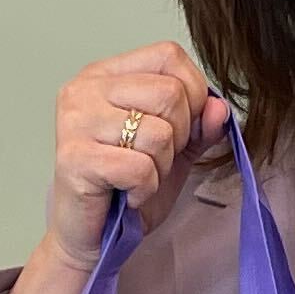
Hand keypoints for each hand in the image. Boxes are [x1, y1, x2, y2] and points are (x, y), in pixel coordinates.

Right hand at [41, 44, 230, 270]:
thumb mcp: (175, 149)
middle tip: (153, 161)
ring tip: (137, 179)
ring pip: (158, 133)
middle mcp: (85, 89)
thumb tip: (219, 107)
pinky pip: (140, 168)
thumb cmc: (126, 188)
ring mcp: (75, 122)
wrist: (93, 238)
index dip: (192, 93)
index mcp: (106, 75)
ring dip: (161, 167)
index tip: (180, 128)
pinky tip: (127, 194)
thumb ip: (201, 124)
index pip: (168, 55)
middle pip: (169, 93)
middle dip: (178, 137)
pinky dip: (145, 189)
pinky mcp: (75, 159)